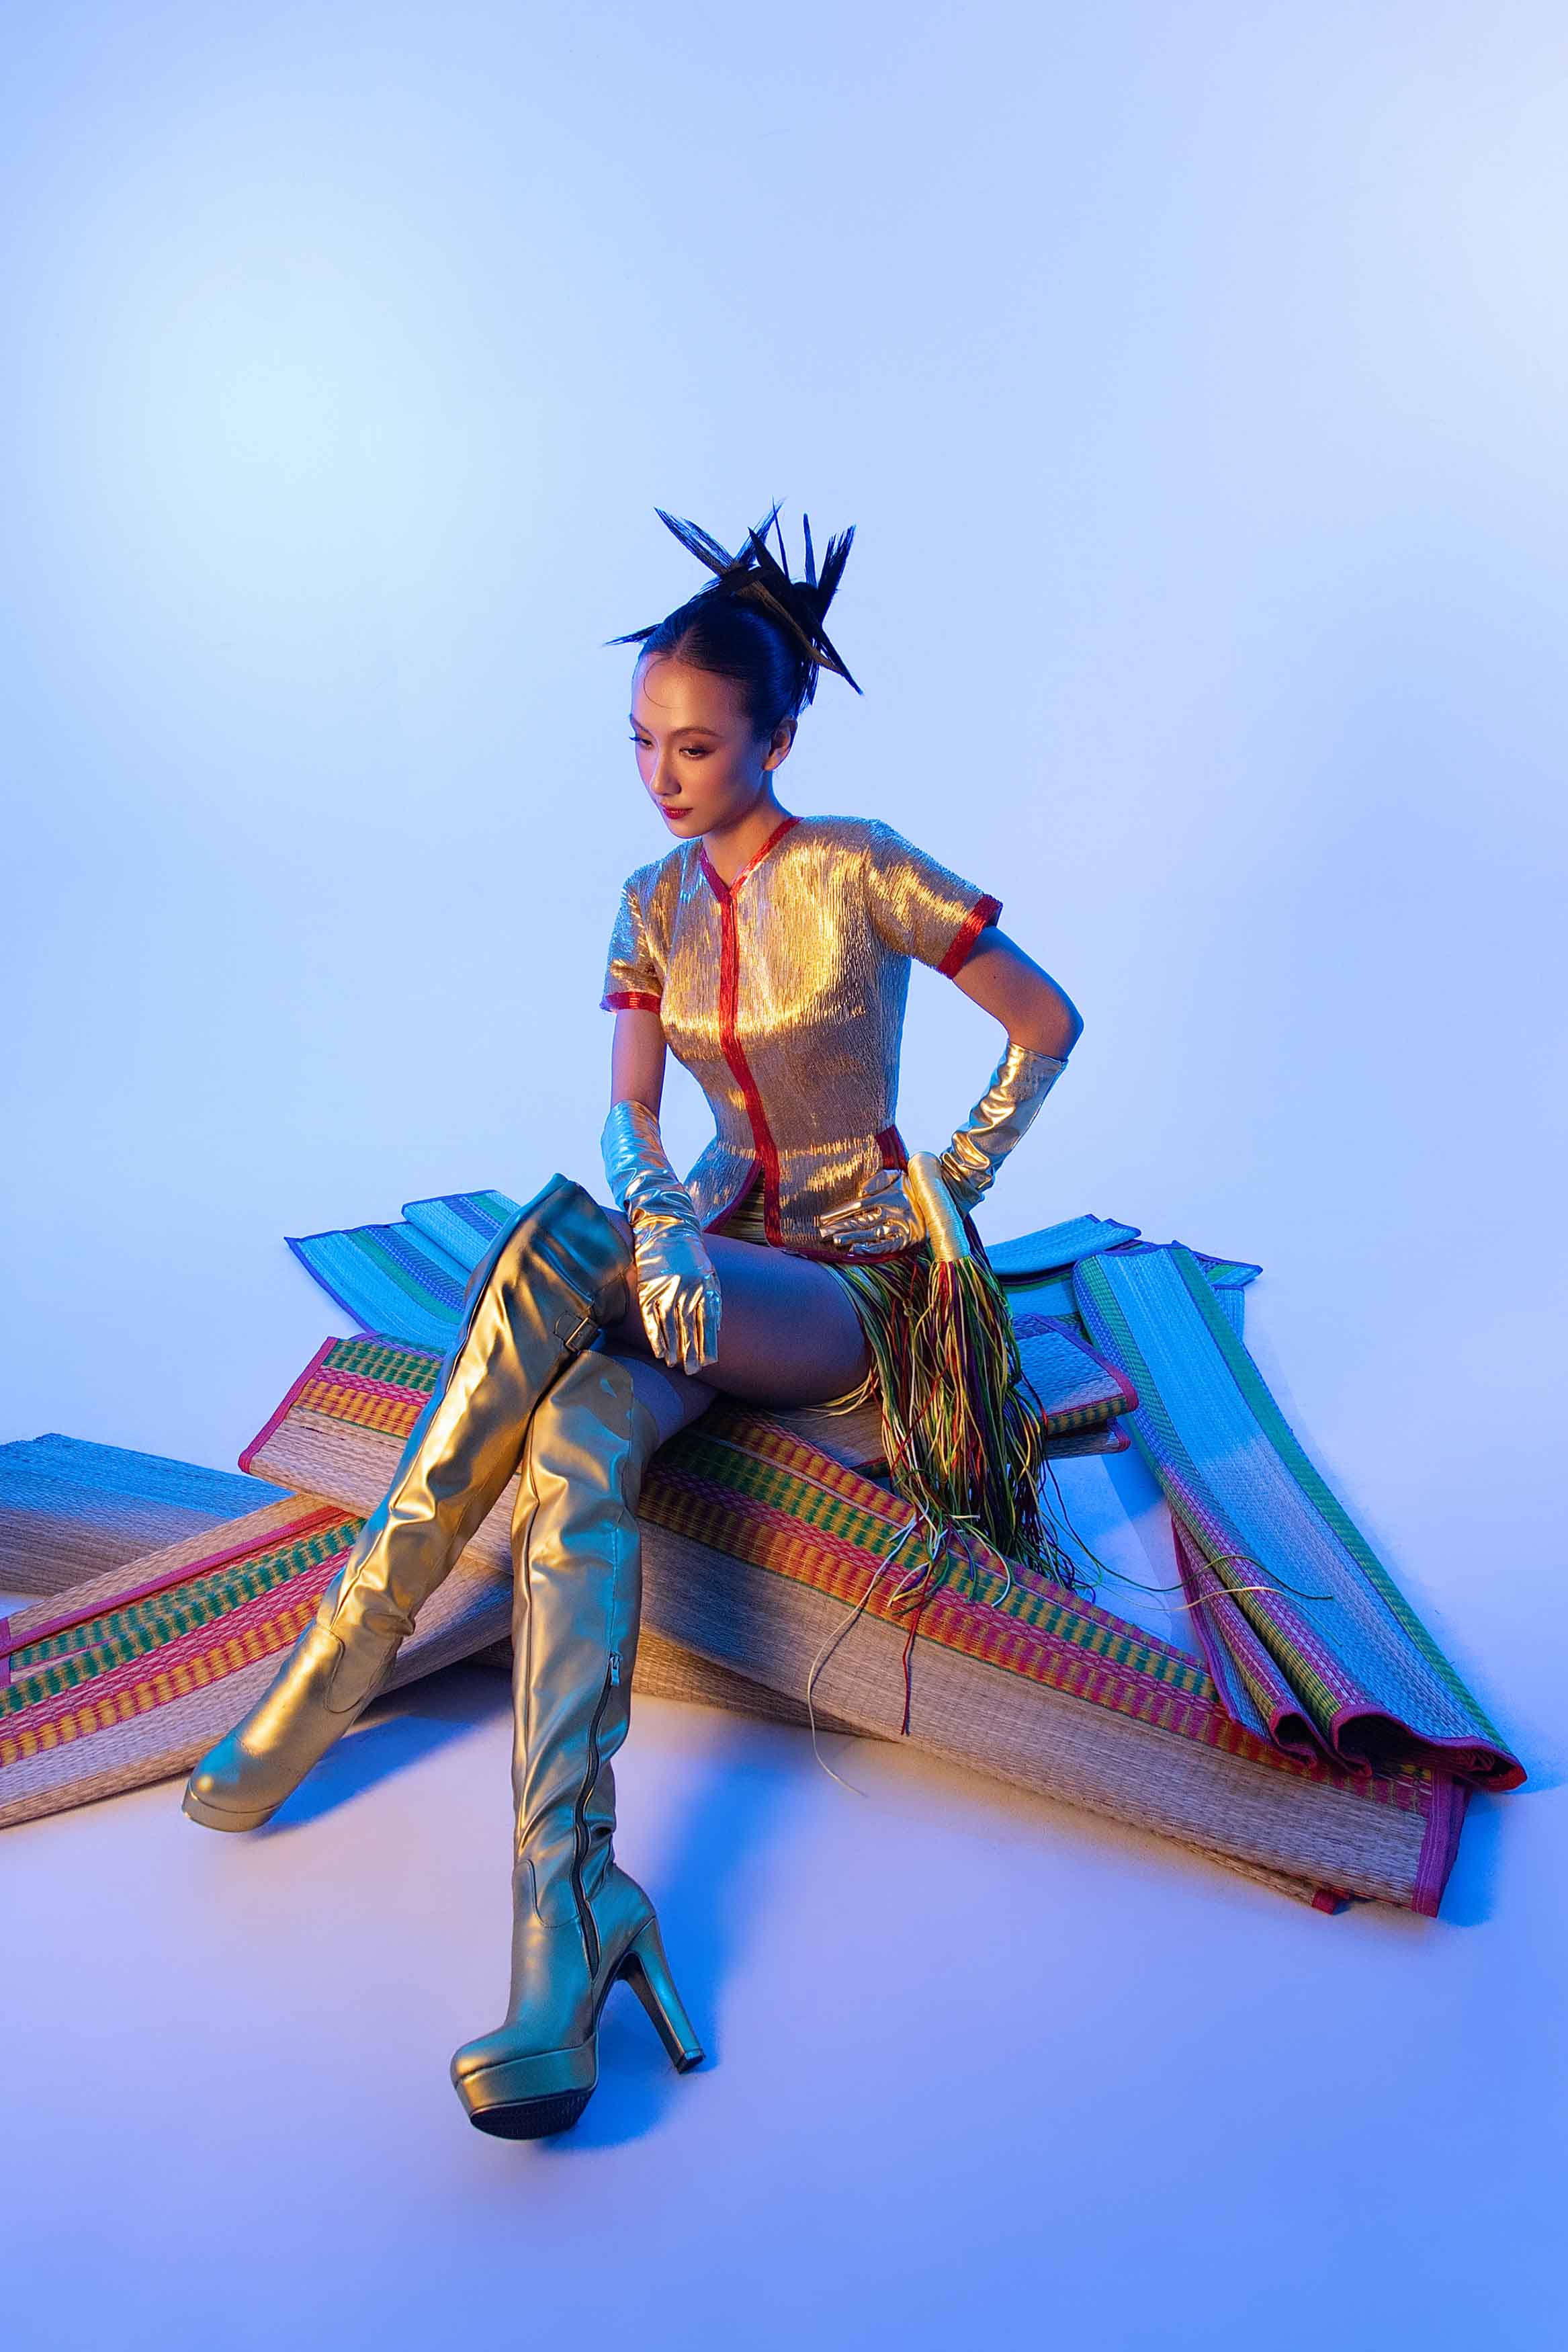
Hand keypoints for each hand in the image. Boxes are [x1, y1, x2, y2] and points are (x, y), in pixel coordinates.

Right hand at [631, 1218, 722, 1374]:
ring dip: (674, 1347)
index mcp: (704, 1285)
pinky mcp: (647, 1288)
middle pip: (689, 1327)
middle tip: (693, 1371)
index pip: (707, 1321)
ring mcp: (665, 1288)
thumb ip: (713, 1299)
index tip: (709, 1362)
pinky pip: (651, 1318)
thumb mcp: (709, 1272)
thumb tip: (716, 1329)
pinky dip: (656, 1336)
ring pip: (670, 1325)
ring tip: (676, 1365)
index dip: (708, 1343)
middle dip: (692, 1351)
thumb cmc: (690, 1254)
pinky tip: (660, 1351)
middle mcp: (686, 1289)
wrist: (665, 1227)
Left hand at [816, 1166, 925, 1253]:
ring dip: (852, 1238)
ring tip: (835, 1241)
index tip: (823, 1219)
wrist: (944, 1196)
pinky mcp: (907, 1239)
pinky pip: (886, 1245)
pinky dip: (872, 1249)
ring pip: (870, 1233)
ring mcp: (899, 1226)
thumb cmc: (915, 1184)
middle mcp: (891, 1211)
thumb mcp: (898, 1175)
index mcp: (887, 1196)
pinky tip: (856, 1250)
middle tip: (822, 1233)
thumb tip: (861, 1191)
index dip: (839, 1212)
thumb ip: (879, 1179)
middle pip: (860, 1221)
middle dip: (839, 1227)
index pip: (858, 1206)